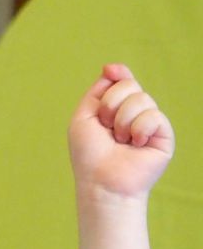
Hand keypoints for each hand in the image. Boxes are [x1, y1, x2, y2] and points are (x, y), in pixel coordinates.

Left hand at [69, 63, 173, 203]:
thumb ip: (97, 92)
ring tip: (120, 140)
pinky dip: (139, 129)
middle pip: (129, 85)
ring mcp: (149, 123)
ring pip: (142, 98)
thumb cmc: (89, 153)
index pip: (122, 81)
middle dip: (111, 104)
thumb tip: (112, 68)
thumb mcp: (83, 117)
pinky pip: (154, 115)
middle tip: (105, 126)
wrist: (102, 180)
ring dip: (122, 120)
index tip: (111, 71)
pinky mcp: (163, 134)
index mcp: (114, 109)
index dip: (118, 73)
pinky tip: (135, 144)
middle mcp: (133, 113)